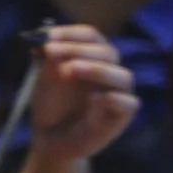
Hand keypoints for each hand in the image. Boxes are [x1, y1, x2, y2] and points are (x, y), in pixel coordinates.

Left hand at [27, 26, 136, 161]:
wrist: (50, 138)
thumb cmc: (50, 106)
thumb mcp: (44, 80)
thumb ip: (49, 61)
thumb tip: (47, 41)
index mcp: (92, 58)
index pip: (91, 36)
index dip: (70, 33)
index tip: (47, 37)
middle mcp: (110, 72)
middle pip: (108, 52)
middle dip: (78, 49)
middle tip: (51, 51)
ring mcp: (119, 94)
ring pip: (124, 75)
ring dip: (97, 69)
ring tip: (69, 70)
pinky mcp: (123, 116)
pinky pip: (128, 103)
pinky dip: (111, 98)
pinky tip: (92, 100)